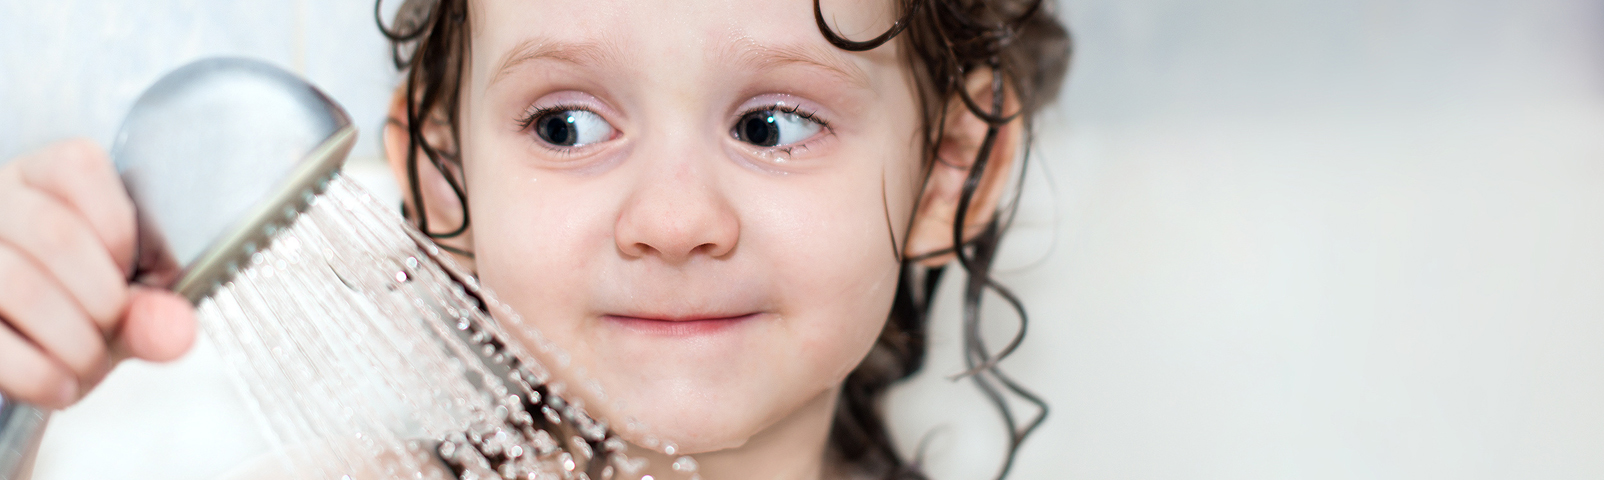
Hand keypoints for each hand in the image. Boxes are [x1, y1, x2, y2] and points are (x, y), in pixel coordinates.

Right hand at [0, 139, 195, 408]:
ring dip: (73, 341)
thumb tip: (177, 331)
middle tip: (112, 328)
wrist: (27, 354)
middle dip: (104, 298)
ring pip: (17, 283)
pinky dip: (38, 375)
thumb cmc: (73, 310)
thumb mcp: (121, 303)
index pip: (77, 166)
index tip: (130, 270)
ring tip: (89, 363)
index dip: (118, 230)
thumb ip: (152, 311)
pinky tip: (59, 386)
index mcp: (38, 178)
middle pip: (54, 233)